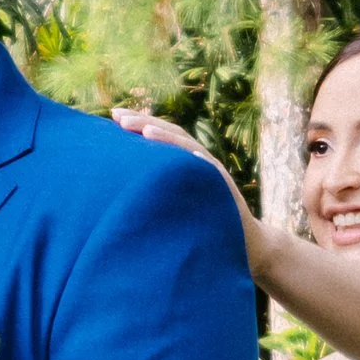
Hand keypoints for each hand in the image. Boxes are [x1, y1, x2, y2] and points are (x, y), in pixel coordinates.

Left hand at [111, 106, 265, 271]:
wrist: (245, 244)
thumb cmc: (204, 226)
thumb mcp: (177, 203)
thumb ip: (159, 188)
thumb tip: (121, 186)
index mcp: (186, 162)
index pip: (161, 135)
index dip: (139, 123)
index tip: (114, 115)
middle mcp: (200, 163)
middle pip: (173, 135)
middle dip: (145, 123)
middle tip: (118, 116)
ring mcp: (214, 176)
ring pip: (191, 151)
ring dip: (169, 139)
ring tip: (146, 131)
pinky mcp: (226, 194)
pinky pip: (214, 176)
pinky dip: (202, 163)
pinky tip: (192, 156)